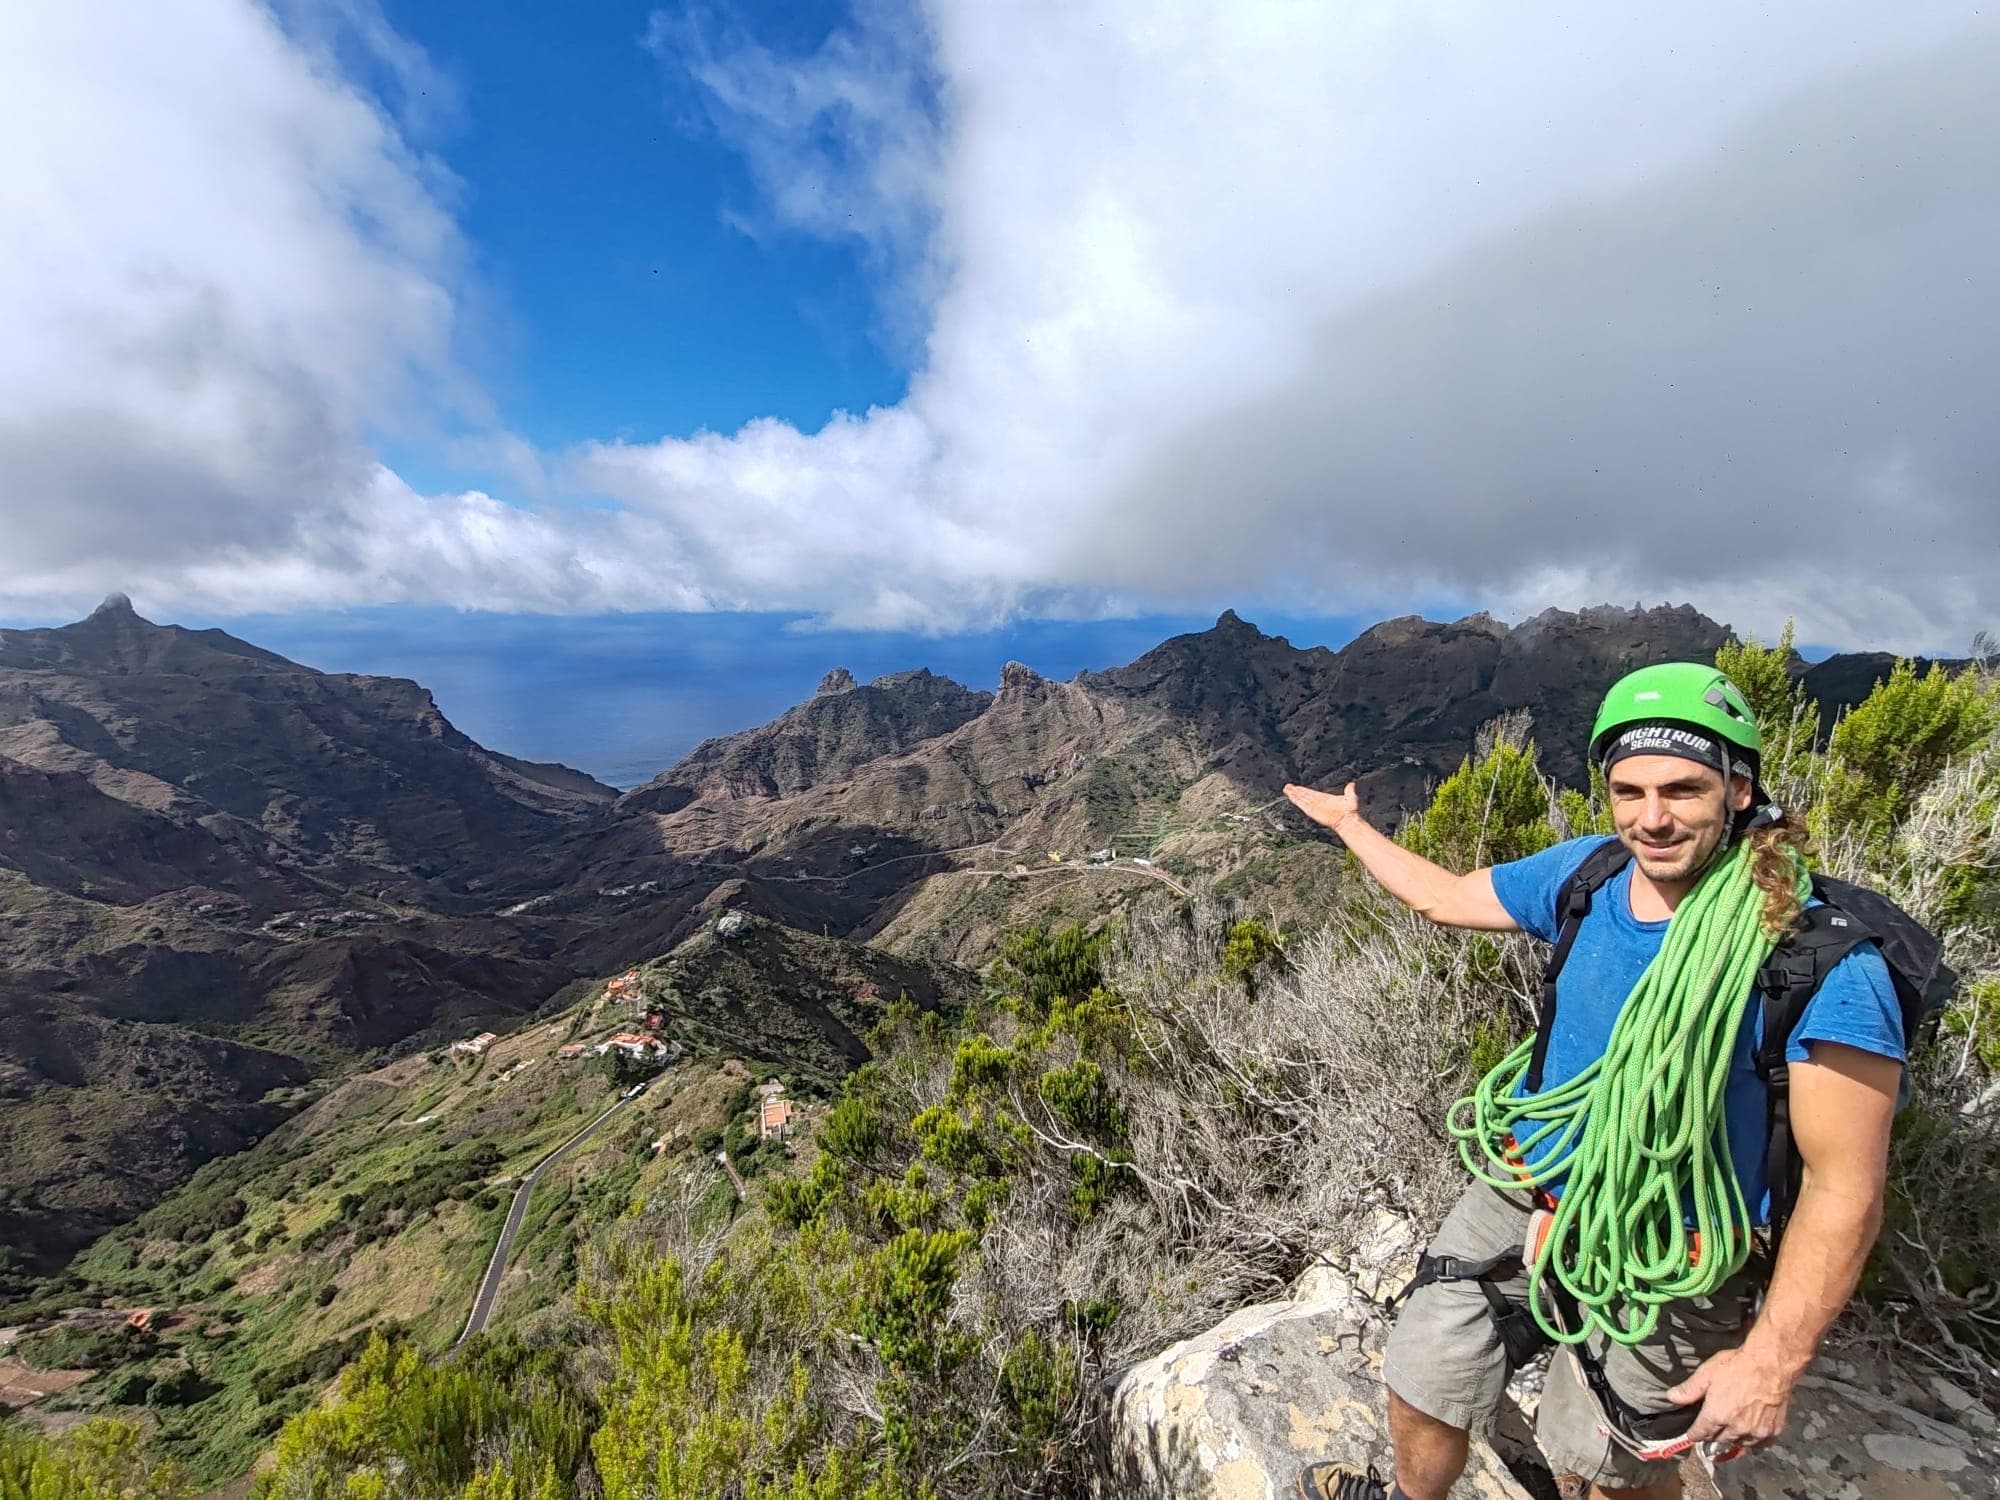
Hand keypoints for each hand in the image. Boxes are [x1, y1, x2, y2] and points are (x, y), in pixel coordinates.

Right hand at [1283, 781, 1360, 837]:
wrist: (1347, 820)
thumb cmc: (1350, 811)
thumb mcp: (1350, 797)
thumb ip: (1349, 790)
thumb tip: (1352, 784)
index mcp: (1324, 799)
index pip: (1311, 793)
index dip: (1304, 790)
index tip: (1297, 787)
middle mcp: (1318, 802)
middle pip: (1304, 796)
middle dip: (1296, 791)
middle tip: (1287, 787)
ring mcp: (1314, 806)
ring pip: (1301, 799)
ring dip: (1293, 794)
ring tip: (1286, 789)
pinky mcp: (1312, 810)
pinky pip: (1302, 804)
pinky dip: (1295, 799)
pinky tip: (1290, 796)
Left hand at [1667, 1345, 1794, 1456]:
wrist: (1771, 1364)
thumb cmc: (1737, 1365)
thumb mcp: (1707, 1373)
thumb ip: (1689, 1389)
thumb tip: (1671, 1397)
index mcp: (1717, 1415)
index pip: (1700, 1434)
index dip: (1694, 1434)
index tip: (1693, 1434)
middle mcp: (1736, 1428)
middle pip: (1719, 1440)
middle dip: (1712, 1435)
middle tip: (1711, 1428)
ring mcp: (1756, 1432)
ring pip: (1738, 1443)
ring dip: (1732, 1438)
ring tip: (1729, 1429)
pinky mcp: (1773, 1431)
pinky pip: (1759, 1444)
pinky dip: (1752, 1440)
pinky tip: (1749, 1431)